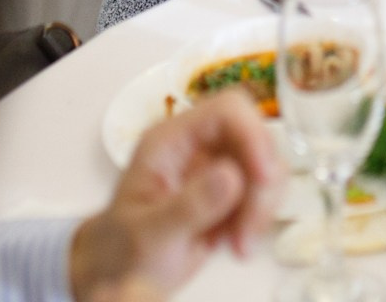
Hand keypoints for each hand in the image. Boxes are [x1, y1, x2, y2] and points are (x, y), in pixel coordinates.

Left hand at [68, 89, 286, 299]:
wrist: (119, 273)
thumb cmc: (122, 250)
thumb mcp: (149, 234)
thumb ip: (189, 205)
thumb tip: (232, 175)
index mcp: (171, 141)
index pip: (226, 111)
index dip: (252, 135)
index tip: (262, 178)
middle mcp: (198, 145)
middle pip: (255, 138)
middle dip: (261, 184)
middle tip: (247, 231)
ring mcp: (217, 166)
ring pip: (266, 165)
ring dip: (263, 206)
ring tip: (239, 245)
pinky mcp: (231, 191)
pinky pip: (265, 191)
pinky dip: (260, 218)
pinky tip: (236, 244)